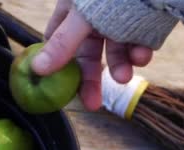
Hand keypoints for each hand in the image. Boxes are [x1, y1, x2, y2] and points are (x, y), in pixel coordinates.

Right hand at [31, 0, 153, 110]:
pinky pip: (139, 43)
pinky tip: (144, 55)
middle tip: (93, 104)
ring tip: (125, 77)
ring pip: (117, 50)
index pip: (59, 43)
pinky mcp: (146, 22)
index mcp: (74, 10)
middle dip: (93, 78)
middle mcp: (96, 17)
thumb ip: (64, 43)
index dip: (59, 67)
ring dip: (120, 65)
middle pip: (89, 53)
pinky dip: (140, 52)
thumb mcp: (84, 15)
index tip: (63, 90)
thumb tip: (38, 69)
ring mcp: (122, 19)